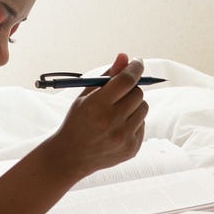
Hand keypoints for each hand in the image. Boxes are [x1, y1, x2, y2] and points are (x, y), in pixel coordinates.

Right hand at [49, 53, 148, 178]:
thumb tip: (125, 57)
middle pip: (138, 93)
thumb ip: (106, 77)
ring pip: (143, 107)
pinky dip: (133, 121)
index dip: (134, 68)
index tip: (137, 62)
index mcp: (96, 107)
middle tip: (119, 92)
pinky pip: (143, 124)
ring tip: (116, 113)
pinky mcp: (132, 148)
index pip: (126, 80)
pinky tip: (116, 128)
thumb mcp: (84, 98)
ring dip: (133, 105)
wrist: (70, 156)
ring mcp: (124, 137)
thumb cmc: (76, 122)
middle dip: (131, 88)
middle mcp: (112, 122)